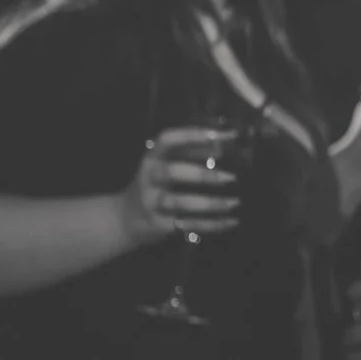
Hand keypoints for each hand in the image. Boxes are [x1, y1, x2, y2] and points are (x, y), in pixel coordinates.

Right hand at [119, 126, 242, 245]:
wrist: (125, 219)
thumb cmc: (155, 185)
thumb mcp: (166, 164)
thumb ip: (192, 153)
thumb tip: (222, 144)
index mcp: (152, 158)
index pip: (168, 140)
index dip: (193, 135)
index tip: (223, 136)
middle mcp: (149, 178)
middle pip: (172, 172)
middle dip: (202, 175)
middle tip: (231, 178)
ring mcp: (152, 202)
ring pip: (180, 202)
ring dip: (210, 203)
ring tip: (235, 202)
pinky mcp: (159, 224)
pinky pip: (189, 224)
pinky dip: (213, 225)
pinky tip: (233, 221)